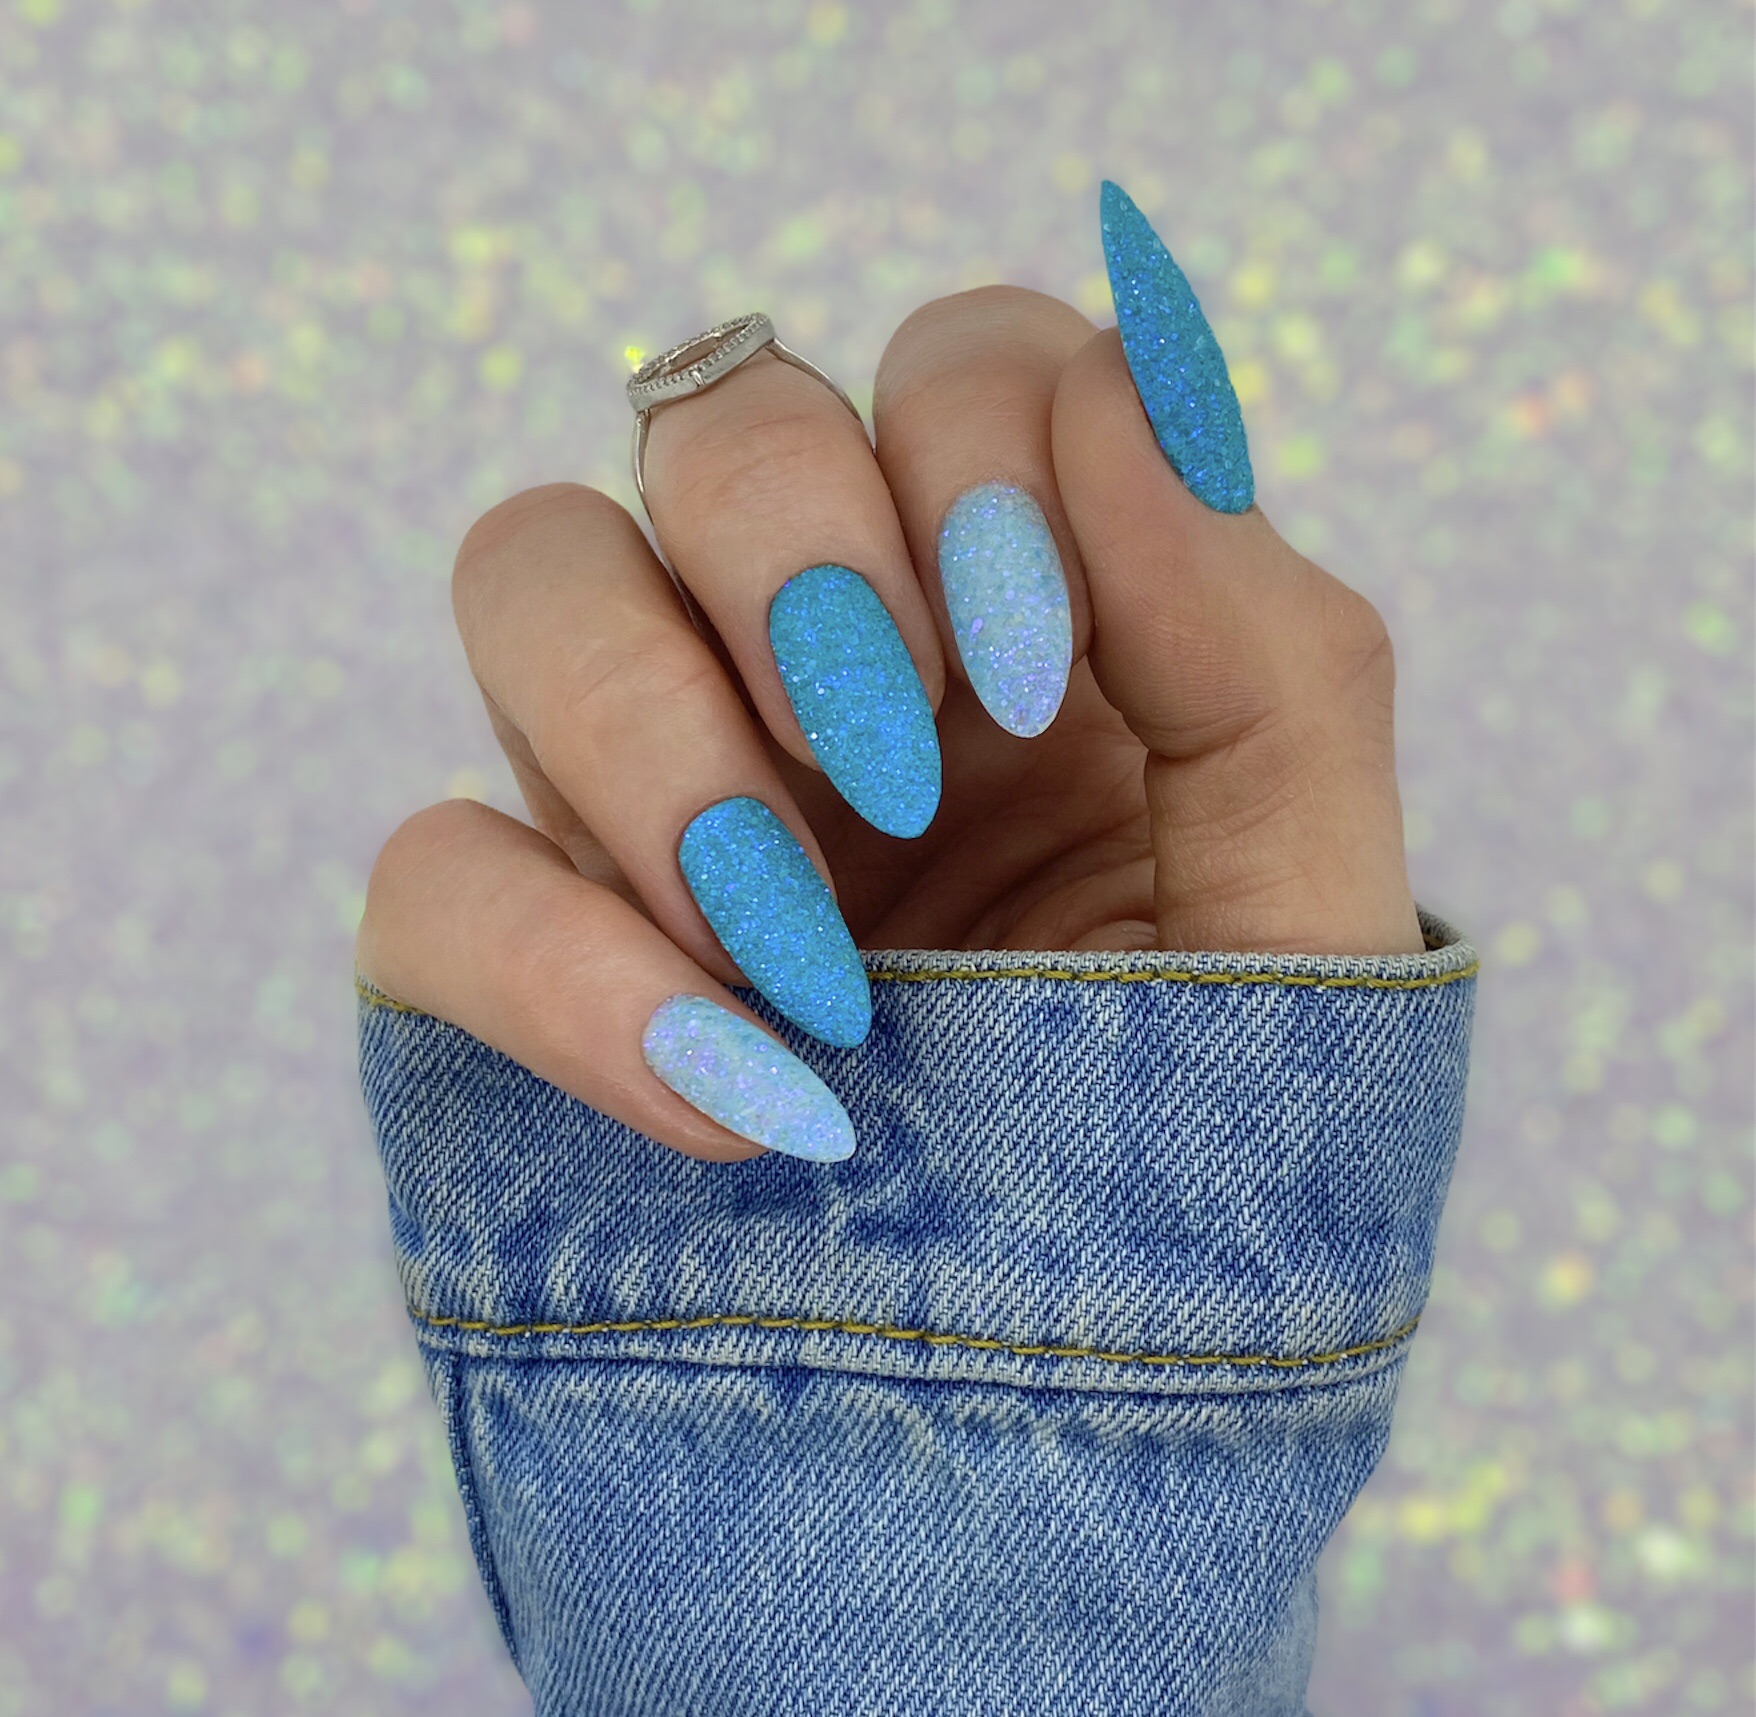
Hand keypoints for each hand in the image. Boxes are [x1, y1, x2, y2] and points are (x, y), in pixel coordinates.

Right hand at [357, 261, 1422, 1164]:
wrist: (1088, 1411)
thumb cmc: (1218, 1137)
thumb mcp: (1302, 896)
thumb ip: (1261, 639)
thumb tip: (1130, 384)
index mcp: (1024, 622)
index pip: (962, 371)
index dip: (976, 456)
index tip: (1028, 669)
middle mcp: (822, 667)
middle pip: (723, 420)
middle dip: (796, 546)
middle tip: (894, 758)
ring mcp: (655, 795)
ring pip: (535, 573)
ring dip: (653, 730)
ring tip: (802, 947)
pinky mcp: (526, 952)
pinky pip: (433, 872)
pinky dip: (556, 958)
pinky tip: (727, 1094)